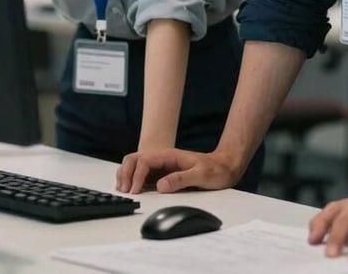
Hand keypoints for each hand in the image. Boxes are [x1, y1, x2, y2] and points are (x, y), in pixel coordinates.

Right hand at [116, 148, 238, 194]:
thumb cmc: (215, 170)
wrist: (224, 167)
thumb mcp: (201, 175)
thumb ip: (181, 180)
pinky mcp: (164, 174)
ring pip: (137, 165)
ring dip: (127, 174)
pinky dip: (134, 179)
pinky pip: (144, 174)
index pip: (145, 161)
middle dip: (126, 173)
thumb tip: (160, 186)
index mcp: (169, 156)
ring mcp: (162, 166)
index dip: (137, 175)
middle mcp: (163, 158)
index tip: (135, 190)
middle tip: (123, 190)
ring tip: (123, 189)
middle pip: (136, 159)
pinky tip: (132, 188)